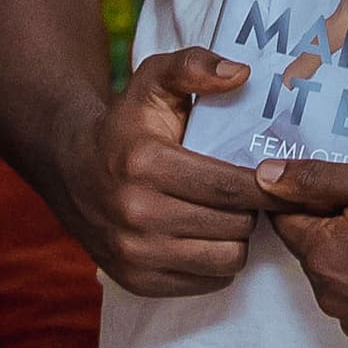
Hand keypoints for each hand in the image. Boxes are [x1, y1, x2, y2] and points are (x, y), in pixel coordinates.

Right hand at [63, 48, 267, 298]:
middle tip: (244, 194)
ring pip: (228, 258)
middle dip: (249, 209)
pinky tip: (202, 237)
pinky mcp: (135, 280)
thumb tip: (240, 74)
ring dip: (235, 237)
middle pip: (236, 224)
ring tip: (224, 216)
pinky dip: (214, 262)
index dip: (267, 185)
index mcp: (144, 162)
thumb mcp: (153, 82)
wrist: (69, 168)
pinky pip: (209, 282)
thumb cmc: (125, 126)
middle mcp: (135, 212)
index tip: (279, 177)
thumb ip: (194, 66)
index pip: (232, 186)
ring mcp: (133, 252)